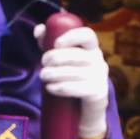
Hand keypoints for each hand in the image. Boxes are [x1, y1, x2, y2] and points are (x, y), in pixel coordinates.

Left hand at [35, 24, 110, 138]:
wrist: (86, 108)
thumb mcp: (61, 57)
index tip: (56, 43)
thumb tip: (38, 31)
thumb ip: (49, 41)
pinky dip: (61, 88)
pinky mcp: (98, 94)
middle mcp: (99, 61)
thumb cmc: (72, 76)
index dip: (72, 36)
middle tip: (43, 63)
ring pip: (76, 73)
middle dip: (56, 57)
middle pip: (77, 55)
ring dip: (55, 74)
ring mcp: (100, 78)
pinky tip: (51, 88)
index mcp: (92, 48)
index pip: (88, 35)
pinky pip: (78, 89)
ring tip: (43, 76)